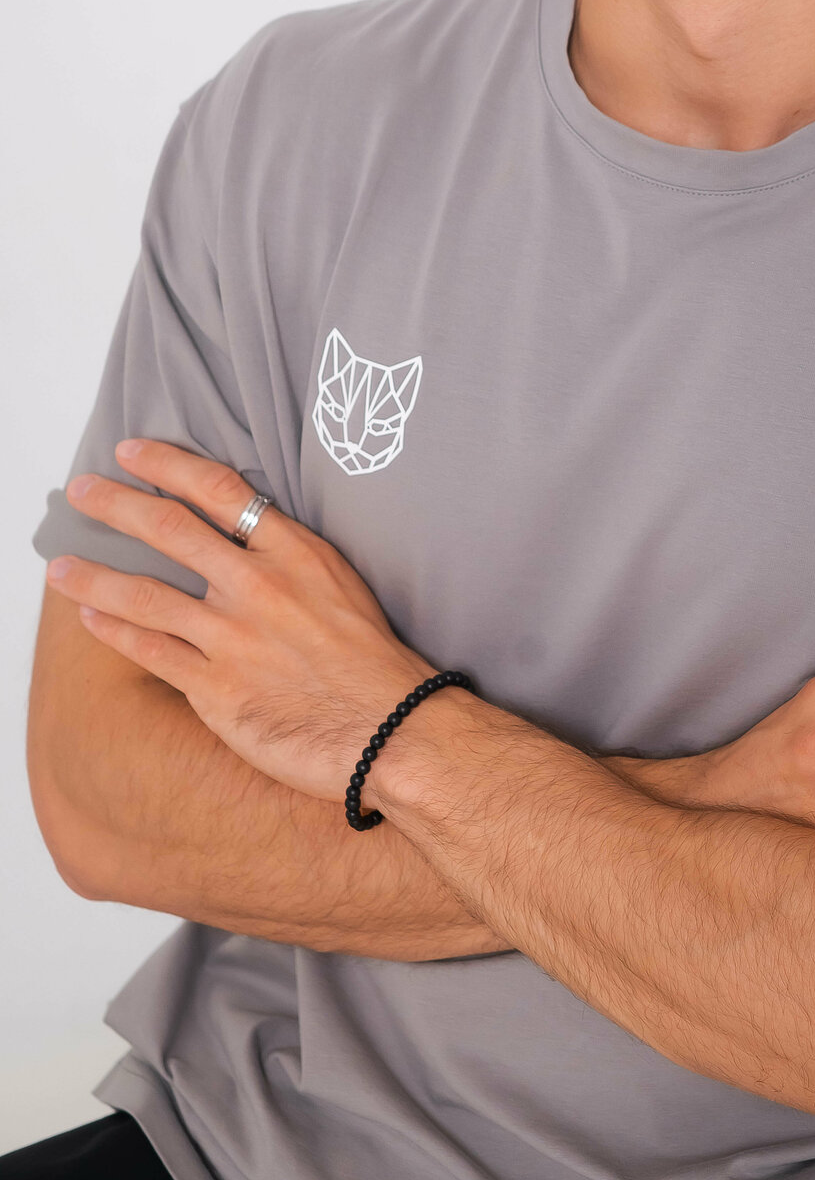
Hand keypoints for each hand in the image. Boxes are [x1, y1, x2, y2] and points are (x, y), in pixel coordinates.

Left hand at [47, 440, 437, 802]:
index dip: (168, 465)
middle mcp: (258, 586)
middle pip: (169, 530)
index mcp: (294, 553)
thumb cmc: (373, 660)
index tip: (132, 452)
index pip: (220, 490)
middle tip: (82, 492)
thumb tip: (247, 535)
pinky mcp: (217, 689)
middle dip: (116, 505)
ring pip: (144, 594)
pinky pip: (151, 652)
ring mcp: (233, 638)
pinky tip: (91, 618)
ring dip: (92, 576)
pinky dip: (113, 632)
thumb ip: (290, 557)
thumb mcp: (341, 584)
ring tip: (59, 566)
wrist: (391, 728)